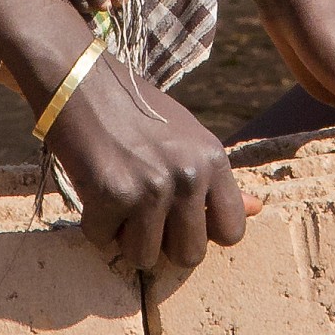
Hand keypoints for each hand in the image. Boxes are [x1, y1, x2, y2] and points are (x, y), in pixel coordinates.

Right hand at [42, 53, 260, 272]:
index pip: (231, 233)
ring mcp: (151, 187)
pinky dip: (92, 222)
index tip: (178, 216)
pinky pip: (101, 239)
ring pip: (145, 257)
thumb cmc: (131, 107)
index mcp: (212, 159)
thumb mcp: (186, 136)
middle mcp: (188, 175)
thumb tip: (257, 210)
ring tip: (116, 199)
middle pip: (189, 256)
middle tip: (141, 210)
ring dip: (124, 237)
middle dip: (162, 243)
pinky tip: (92, 187)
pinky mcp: (112, 194)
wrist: (77, 78)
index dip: (201, 231)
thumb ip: (215, 178)